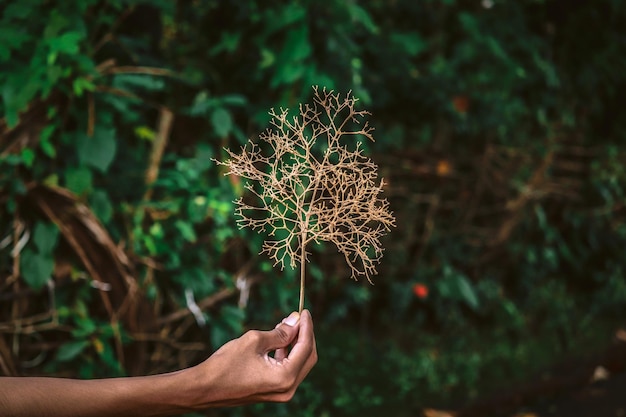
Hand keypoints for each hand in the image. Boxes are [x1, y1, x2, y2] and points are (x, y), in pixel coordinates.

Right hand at [187, 309, 316, 407]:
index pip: (305, 346)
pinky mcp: (273, 392)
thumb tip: (295, 321)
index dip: (307, 326)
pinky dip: (287, 355)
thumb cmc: (226, 364)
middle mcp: (287, 389)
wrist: (204, 388)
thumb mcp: (254, 341)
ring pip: (299, 364)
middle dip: (305, 335)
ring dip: (296, 344)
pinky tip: (279, 342)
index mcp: (284, 377)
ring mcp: (281, 393)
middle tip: (299, 318)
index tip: (304, 311)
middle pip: (308, 357)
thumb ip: (280, 332)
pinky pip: (289, 371)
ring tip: (286, 326)